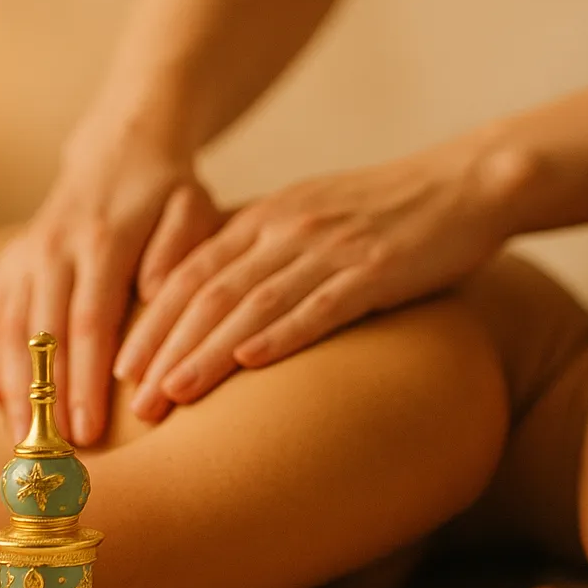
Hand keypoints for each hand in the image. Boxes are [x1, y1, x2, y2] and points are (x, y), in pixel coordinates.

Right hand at [0, 143, 223, 444]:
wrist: (120, 150)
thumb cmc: (168, 191)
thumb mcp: (192, 207)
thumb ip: (179, 250)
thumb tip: (158, 295)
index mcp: (102, 239)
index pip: (89, 321)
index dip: (83, 380)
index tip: (88, 430)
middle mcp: (54, 247)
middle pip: (43, 335)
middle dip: (45, 399)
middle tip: (52, 454)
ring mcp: (26, 254)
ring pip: (10, 330)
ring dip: (13, 390)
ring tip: (20, 443)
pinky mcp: (10, 262)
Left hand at [112, 137, 507, 421]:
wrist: (465, 185)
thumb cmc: (388, 213)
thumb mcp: (313, 219)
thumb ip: (266, 253)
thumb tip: (220, 302)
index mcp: (267, 219)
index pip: (190, 274)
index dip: (151, 322)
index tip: (121, 368)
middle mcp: (287, 230)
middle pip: (208, 294)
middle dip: (164, 349)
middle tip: (132, 402)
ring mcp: (329, 249)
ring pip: (251, 305)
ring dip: (206, 354)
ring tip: (172, 396)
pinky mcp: (374, 271)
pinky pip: (319, 307)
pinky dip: (280, 337)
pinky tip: (251, 367)